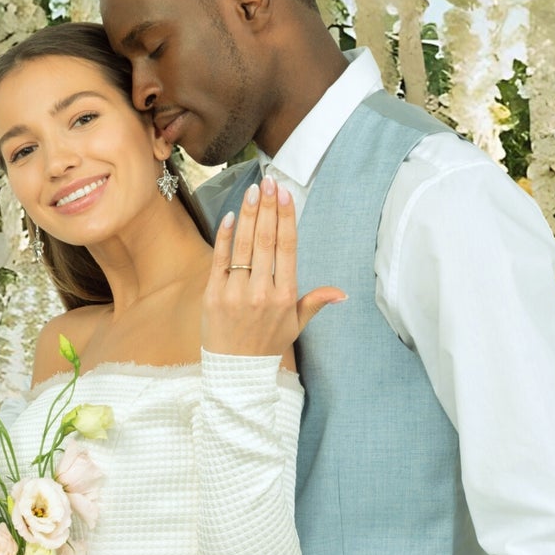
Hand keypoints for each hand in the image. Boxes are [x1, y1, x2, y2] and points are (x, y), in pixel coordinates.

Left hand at [202, 175, 344, 356]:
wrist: (235, 372)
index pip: (287, 247)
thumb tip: (341, 293)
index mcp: (286, 295)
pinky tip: (232, 216)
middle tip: (269, 182)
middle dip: (268, 208)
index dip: (286, 218)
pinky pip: (220, 260)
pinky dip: (226, 237)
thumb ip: (316, 302)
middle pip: (266, 240)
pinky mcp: (214, 295)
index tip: (284, 194)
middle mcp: (262, 292)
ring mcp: (236, 292)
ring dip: (249, 215)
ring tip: (253, 190)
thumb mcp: (296, 325)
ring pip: (244, 246)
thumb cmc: (268, 344)